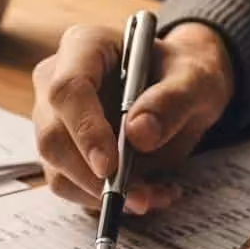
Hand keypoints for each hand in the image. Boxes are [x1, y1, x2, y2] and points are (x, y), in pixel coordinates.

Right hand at [32, 21, 233, 212]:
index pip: (68, 90)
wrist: (181, 91)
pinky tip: (146, 192)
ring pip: (58, 172)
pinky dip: (107, 201)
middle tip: (141, 197)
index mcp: (84, 47)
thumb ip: (172, 101)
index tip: (110, 167)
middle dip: (94, 178)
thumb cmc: (183, 75)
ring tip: (155, 194)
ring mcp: (54, 120)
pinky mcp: (63, 154)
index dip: (85, 131)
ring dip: (104, 196)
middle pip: (53, 138)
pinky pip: (73, 188)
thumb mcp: (195, 80)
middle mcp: (56, 82)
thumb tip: (139, 134)